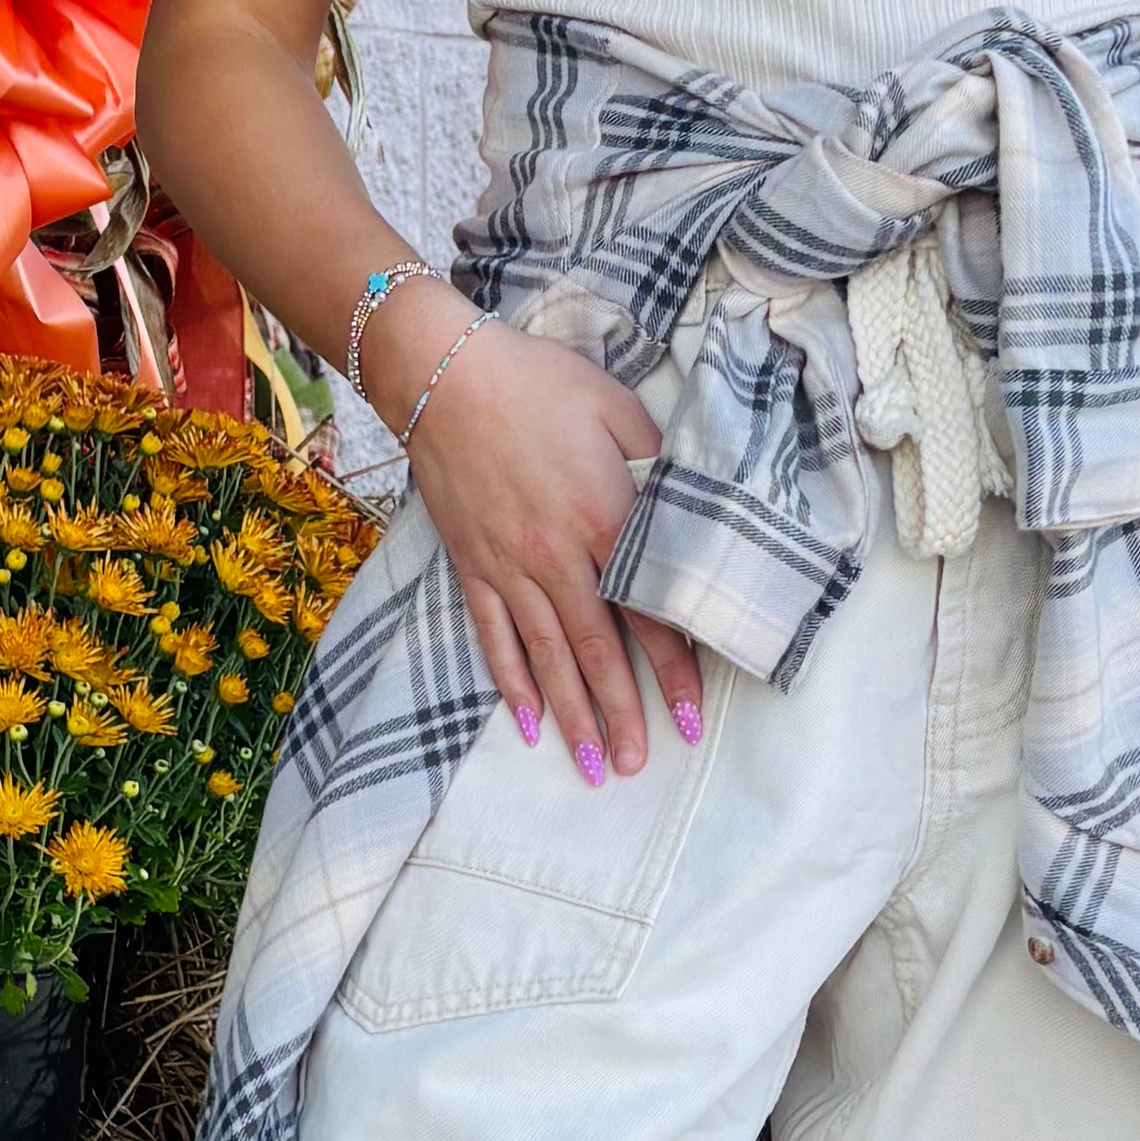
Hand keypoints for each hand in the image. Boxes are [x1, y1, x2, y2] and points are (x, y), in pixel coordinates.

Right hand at [368, 290, 703, 778]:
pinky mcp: (472, 565)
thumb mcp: (621, 412)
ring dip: (572, 716)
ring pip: (547, 657)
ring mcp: (510, 567)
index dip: (673, 672)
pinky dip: (511, 683)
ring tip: (592, 766)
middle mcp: (558, 557)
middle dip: (622, 714)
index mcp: (606, 519)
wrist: (448, 374)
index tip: (691, 719)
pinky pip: (494, 637)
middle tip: (638, 766)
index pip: (650, 612)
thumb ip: (659, 467)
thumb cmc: (540, 384)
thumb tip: (687, 513)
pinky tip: (527, 724)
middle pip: (597, 651)